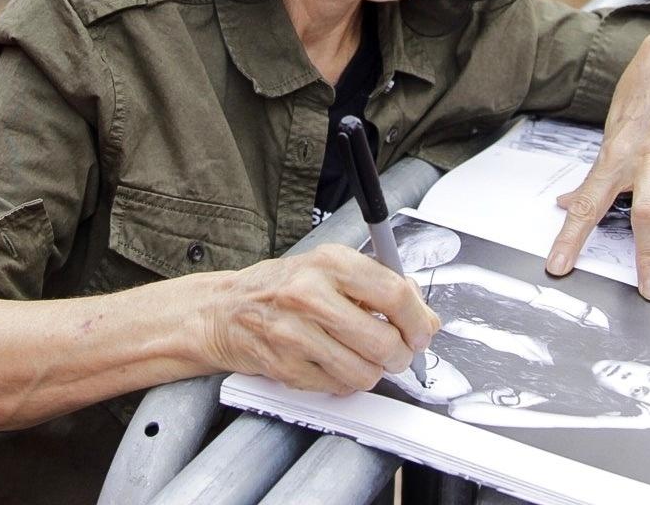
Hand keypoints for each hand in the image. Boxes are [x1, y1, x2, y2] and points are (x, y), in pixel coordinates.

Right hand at [197, 245, 439, 396]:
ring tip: (364, 358)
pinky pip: (338, 387)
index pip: (395, 294)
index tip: (423, 331)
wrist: (225, 310)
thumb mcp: (329, 268)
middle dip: (401, 355)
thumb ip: (377, 286)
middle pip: (384, 340)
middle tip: (398, 353)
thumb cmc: (283, 287)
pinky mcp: (285, 366)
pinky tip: (333, 363)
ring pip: (365, 372)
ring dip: (374, 372)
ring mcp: (295, 333)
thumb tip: (424, 317)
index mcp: (330, 262)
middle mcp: (311, 295)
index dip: (418, 320)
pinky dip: (345, 381)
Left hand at [546, 28, 649, 298]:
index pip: (587, 205)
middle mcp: (649, 158)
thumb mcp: (610, 134)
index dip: (570, 239)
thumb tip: (566, 204)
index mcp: (615, 157)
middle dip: (649, 260)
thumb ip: (595, 175)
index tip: (558, 268)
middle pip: (646, 219)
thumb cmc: (640, 102)